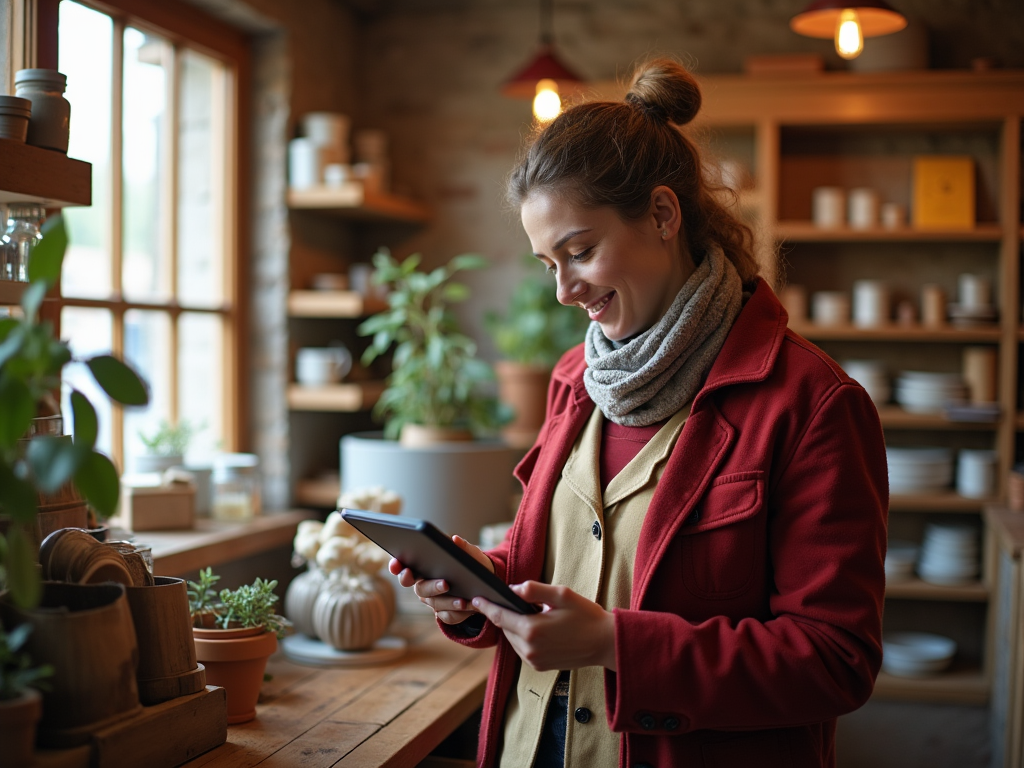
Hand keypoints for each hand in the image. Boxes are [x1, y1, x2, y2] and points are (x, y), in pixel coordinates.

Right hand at [387, 534, 494, 624]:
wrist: (485, 585)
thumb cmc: (473, 564)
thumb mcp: (471, 554)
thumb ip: (464, 547)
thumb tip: (455, 539)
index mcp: (424, 567)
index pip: (404, 566)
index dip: (397, 566)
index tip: (397, 566)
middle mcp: (424, 585)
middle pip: (420, 588)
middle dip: (432, 586)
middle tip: (445, 584)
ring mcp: (433, 601)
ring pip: (435, 603)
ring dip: (449, 602)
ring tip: (462, 600)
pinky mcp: (445, 613)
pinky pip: (448, 616)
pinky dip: (459, 612)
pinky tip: (468, 607)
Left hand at [472, 581, 616, 671]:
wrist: (605, 643)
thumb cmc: (586, 616)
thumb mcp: (562, 595)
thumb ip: (535, 590)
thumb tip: (514, 589)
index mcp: (532, 629)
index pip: (499, 617)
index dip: (486, 606)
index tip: (476, 598)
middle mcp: (529, 649)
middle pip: (505, 628)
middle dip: (505, 614)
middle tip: (510, 601)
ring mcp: (533, 661)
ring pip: (512, 639)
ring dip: (514, 627)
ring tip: (528, 614)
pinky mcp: (539, 667)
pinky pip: (522, 649)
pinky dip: (523, 638)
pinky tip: (535, 628)